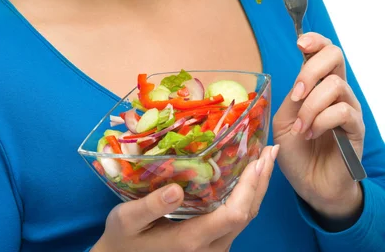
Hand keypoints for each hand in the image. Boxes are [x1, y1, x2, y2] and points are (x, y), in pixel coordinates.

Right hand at [91, 145, 278, 251]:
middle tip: (270, 150)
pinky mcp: (212, 246)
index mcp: (191, 240)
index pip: (234, 213)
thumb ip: (150, 207)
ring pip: (245, 219)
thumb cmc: (122, 240)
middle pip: (247, 215)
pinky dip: (247, 196)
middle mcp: (210, 249)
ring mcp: (213, 250)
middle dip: (262, 181)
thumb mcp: (126, 221)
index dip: (250, 187)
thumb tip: (177, 189)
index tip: (257, 160)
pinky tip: (248, 177)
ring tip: (265, 158)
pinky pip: (237, 220)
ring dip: (258, 188)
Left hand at [272, 32, 364, 218]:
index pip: (324, 51)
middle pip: (335, 56)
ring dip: (311, 105)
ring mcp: (348, 108)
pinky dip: (321, 120)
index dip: (315, 40)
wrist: (310, 184)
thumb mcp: (284, 120)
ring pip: (336, 85)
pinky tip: (311, 133)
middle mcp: (336, 91)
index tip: (300, 43)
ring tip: (301, 127)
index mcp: (318, 84)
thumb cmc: (297, 150)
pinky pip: (342, 112)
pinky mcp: (356, 129)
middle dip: (311, 70)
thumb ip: (292, 98)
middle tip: (297, 94)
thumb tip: (299, 83)